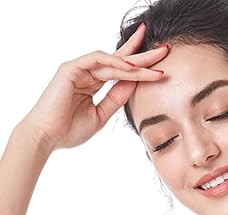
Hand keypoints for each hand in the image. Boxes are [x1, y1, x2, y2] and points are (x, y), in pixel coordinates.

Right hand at [21, 23, 167, 151]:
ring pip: (113, 61)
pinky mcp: (71, 68)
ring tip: (157, 63)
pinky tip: (132, 67)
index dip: (140, 65)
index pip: (120, 70)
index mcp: (93, 83)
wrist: (47, 137)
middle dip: (143, 55)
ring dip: (136, 62)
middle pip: (120, 60)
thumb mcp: (101, 114)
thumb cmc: (70, 130)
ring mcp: (79, 69)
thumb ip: (116, 98)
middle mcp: (87, 73)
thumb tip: (136, 83)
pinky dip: (115, 62)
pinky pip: (97, 59)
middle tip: (165, 49)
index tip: (161, 64)